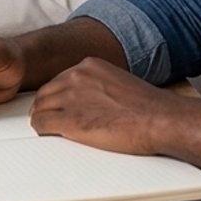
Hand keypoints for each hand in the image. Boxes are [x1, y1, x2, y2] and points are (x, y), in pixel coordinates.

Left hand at [29, 58, 174, 155]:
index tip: (57, 106)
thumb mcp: (118, 82)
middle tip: (46, 120)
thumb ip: (98, 86)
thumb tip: (89, 101)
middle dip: (45, 107)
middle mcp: (76, 76)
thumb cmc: (148, 108)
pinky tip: (50, 135)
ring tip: (49, 130)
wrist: (160, 120)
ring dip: (43, 119)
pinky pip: (42, 124)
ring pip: (40, 108)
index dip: (56, 96)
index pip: (59, 80)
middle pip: (45, 93)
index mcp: (88, 65)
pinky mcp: (69, 120)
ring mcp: (71, 97)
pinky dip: (42, 131)